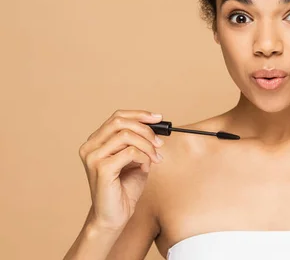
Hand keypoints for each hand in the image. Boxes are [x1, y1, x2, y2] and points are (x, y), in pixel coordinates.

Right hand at [78, 109, 164, 230]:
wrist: (114, 216)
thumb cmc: (124, 189)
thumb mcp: (135, 159)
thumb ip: (140, 142)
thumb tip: (156, 126)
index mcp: (95, 142)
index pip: (117, 117)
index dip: (139, 114)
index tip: (158, 118)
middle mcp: (90, 147)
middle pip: (119, 121)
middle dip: (145, 129)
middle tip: (159, 142)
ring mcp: (93, 157)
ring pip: (126, 135)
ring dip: (147, 145)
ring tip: (156, 158)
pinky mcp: (101, 168)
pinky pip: (130, 152)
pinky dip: (143, 157)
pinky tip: (146, 167)